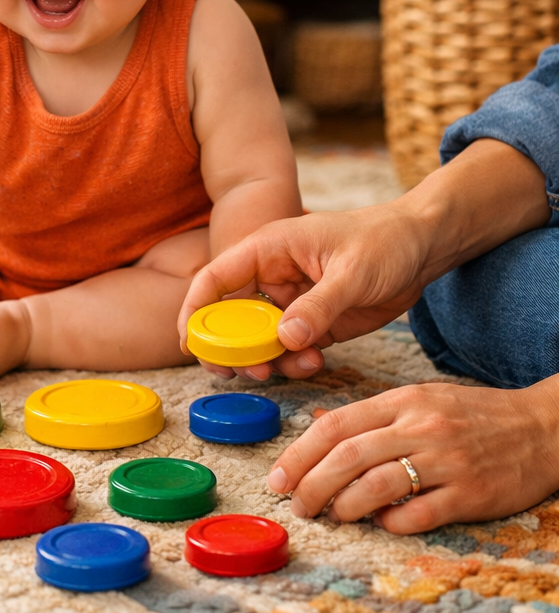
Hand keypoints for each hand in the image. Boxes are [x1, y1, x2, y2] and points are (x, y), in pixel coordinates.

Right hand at [177, 204, 431, 381]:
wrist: (423, 246)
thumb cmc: (385, 241)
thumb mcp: (352, 272)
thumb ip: (318, 306)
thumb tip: (284, 339)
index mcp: (267, 250)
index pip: (214, 279)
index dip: (194, 311)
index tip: (190, 345)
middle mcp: (271, 275)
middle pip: (230, 318)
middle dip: (235, 349)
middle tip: (254, 371)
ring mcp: (290, 300)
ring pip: (259, 339)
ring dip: (271, 360)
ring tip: (304, 364)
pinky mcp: (311, 321)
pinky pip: (289, 349)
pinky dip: (296, 362)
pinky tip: (318, 360)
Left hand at [267, 378, 558, 532]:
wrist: (542, 428)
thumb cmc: (471, 415)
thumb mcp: (419, 399)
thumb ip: (370, 415)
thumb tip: (316, 425)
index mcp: (402, 401)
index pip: (336, 425)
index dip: (300, 454)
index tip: (278, 477)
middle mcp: (420, 427)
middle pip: (348, 456)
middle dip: (312, 484)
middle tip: (296, 504)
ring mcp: (446, 460)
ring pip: (377, 485)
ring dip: (344, 505)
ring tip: (332, 514)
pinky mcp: (471, 493)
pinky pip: (419, 513)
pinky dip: (390, 521)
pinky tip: (380, 523)